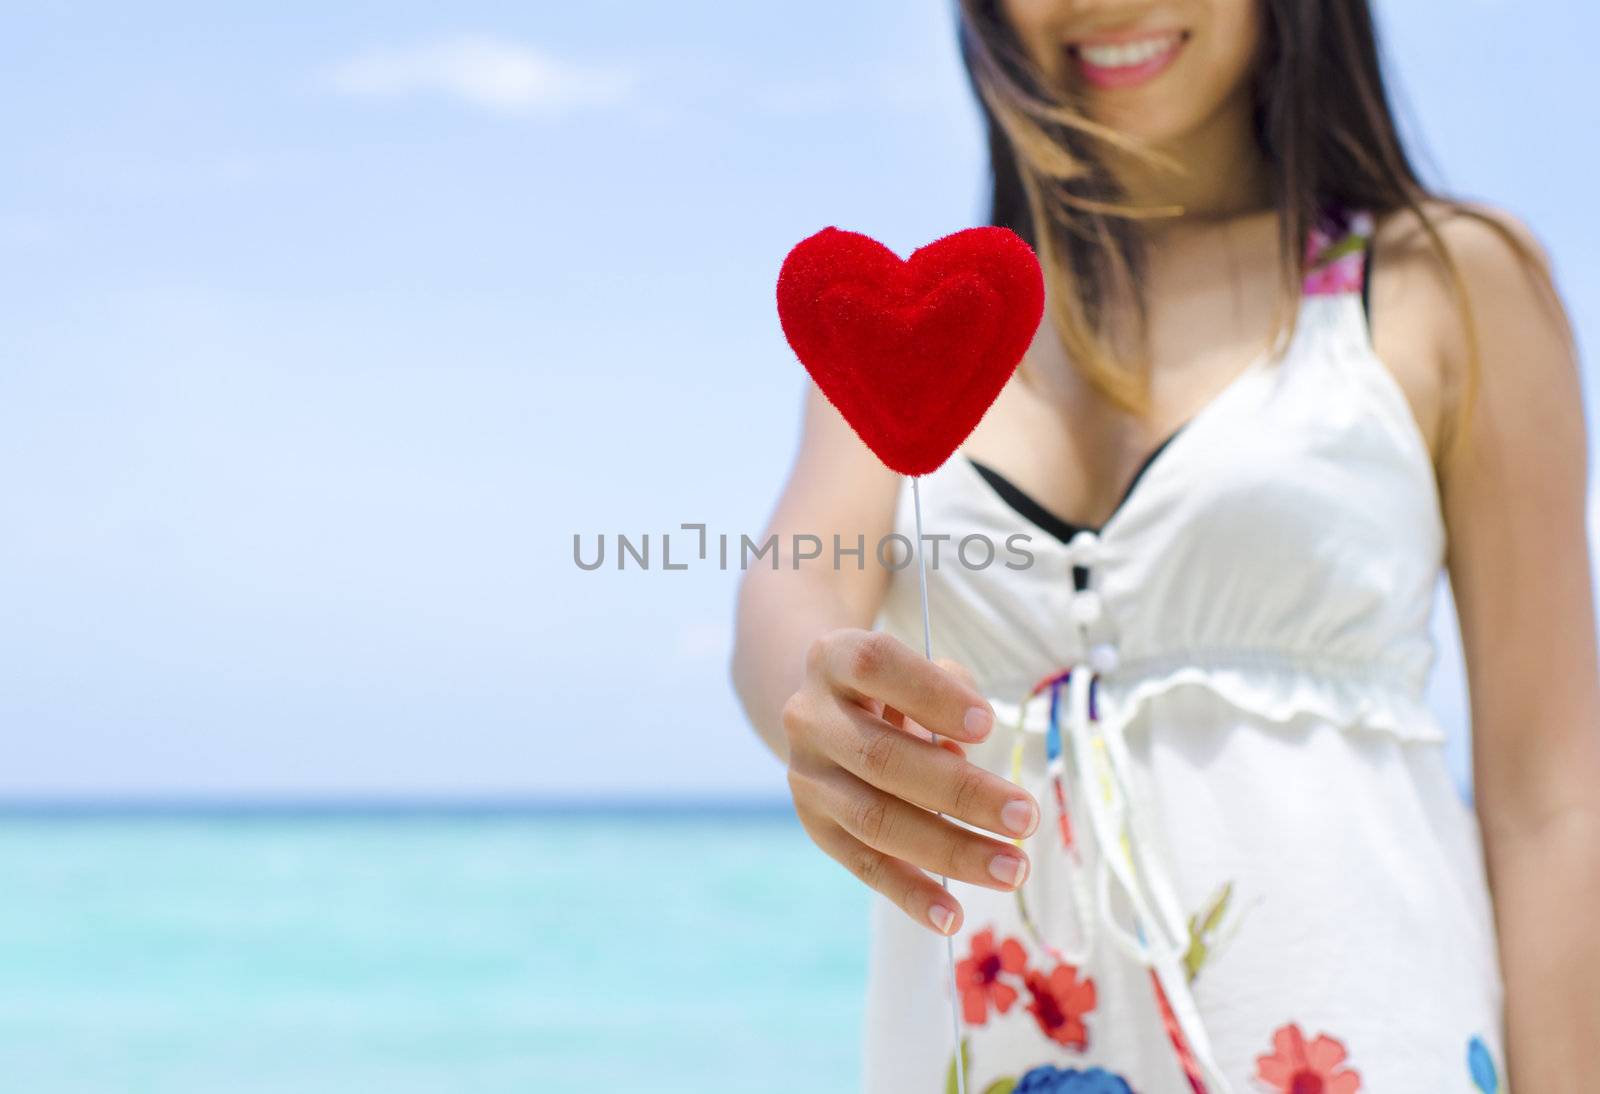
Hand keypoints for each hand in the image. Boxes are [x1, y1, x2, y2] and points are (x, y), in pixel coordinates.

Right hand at [781, 628, 1040, 935]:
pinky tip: (951, 915)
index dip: (931, 693)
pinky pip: (863, 865)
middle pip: (882, 757)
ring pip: (875, 820)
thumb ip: (947, 688)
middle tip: (1025, 818)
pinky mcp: (816, 827)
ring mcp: (808, 777)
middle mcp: (809, 718)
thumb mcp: (916, 667)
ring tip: (1012, 868)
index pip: (875, 665)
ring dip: (949, 849)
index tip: (987, 725)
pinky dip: (909, 894)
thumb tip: (968, 745)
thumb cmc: (891, 687)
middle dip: (960, 792)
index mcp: (833, 659)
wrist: (822, 711)